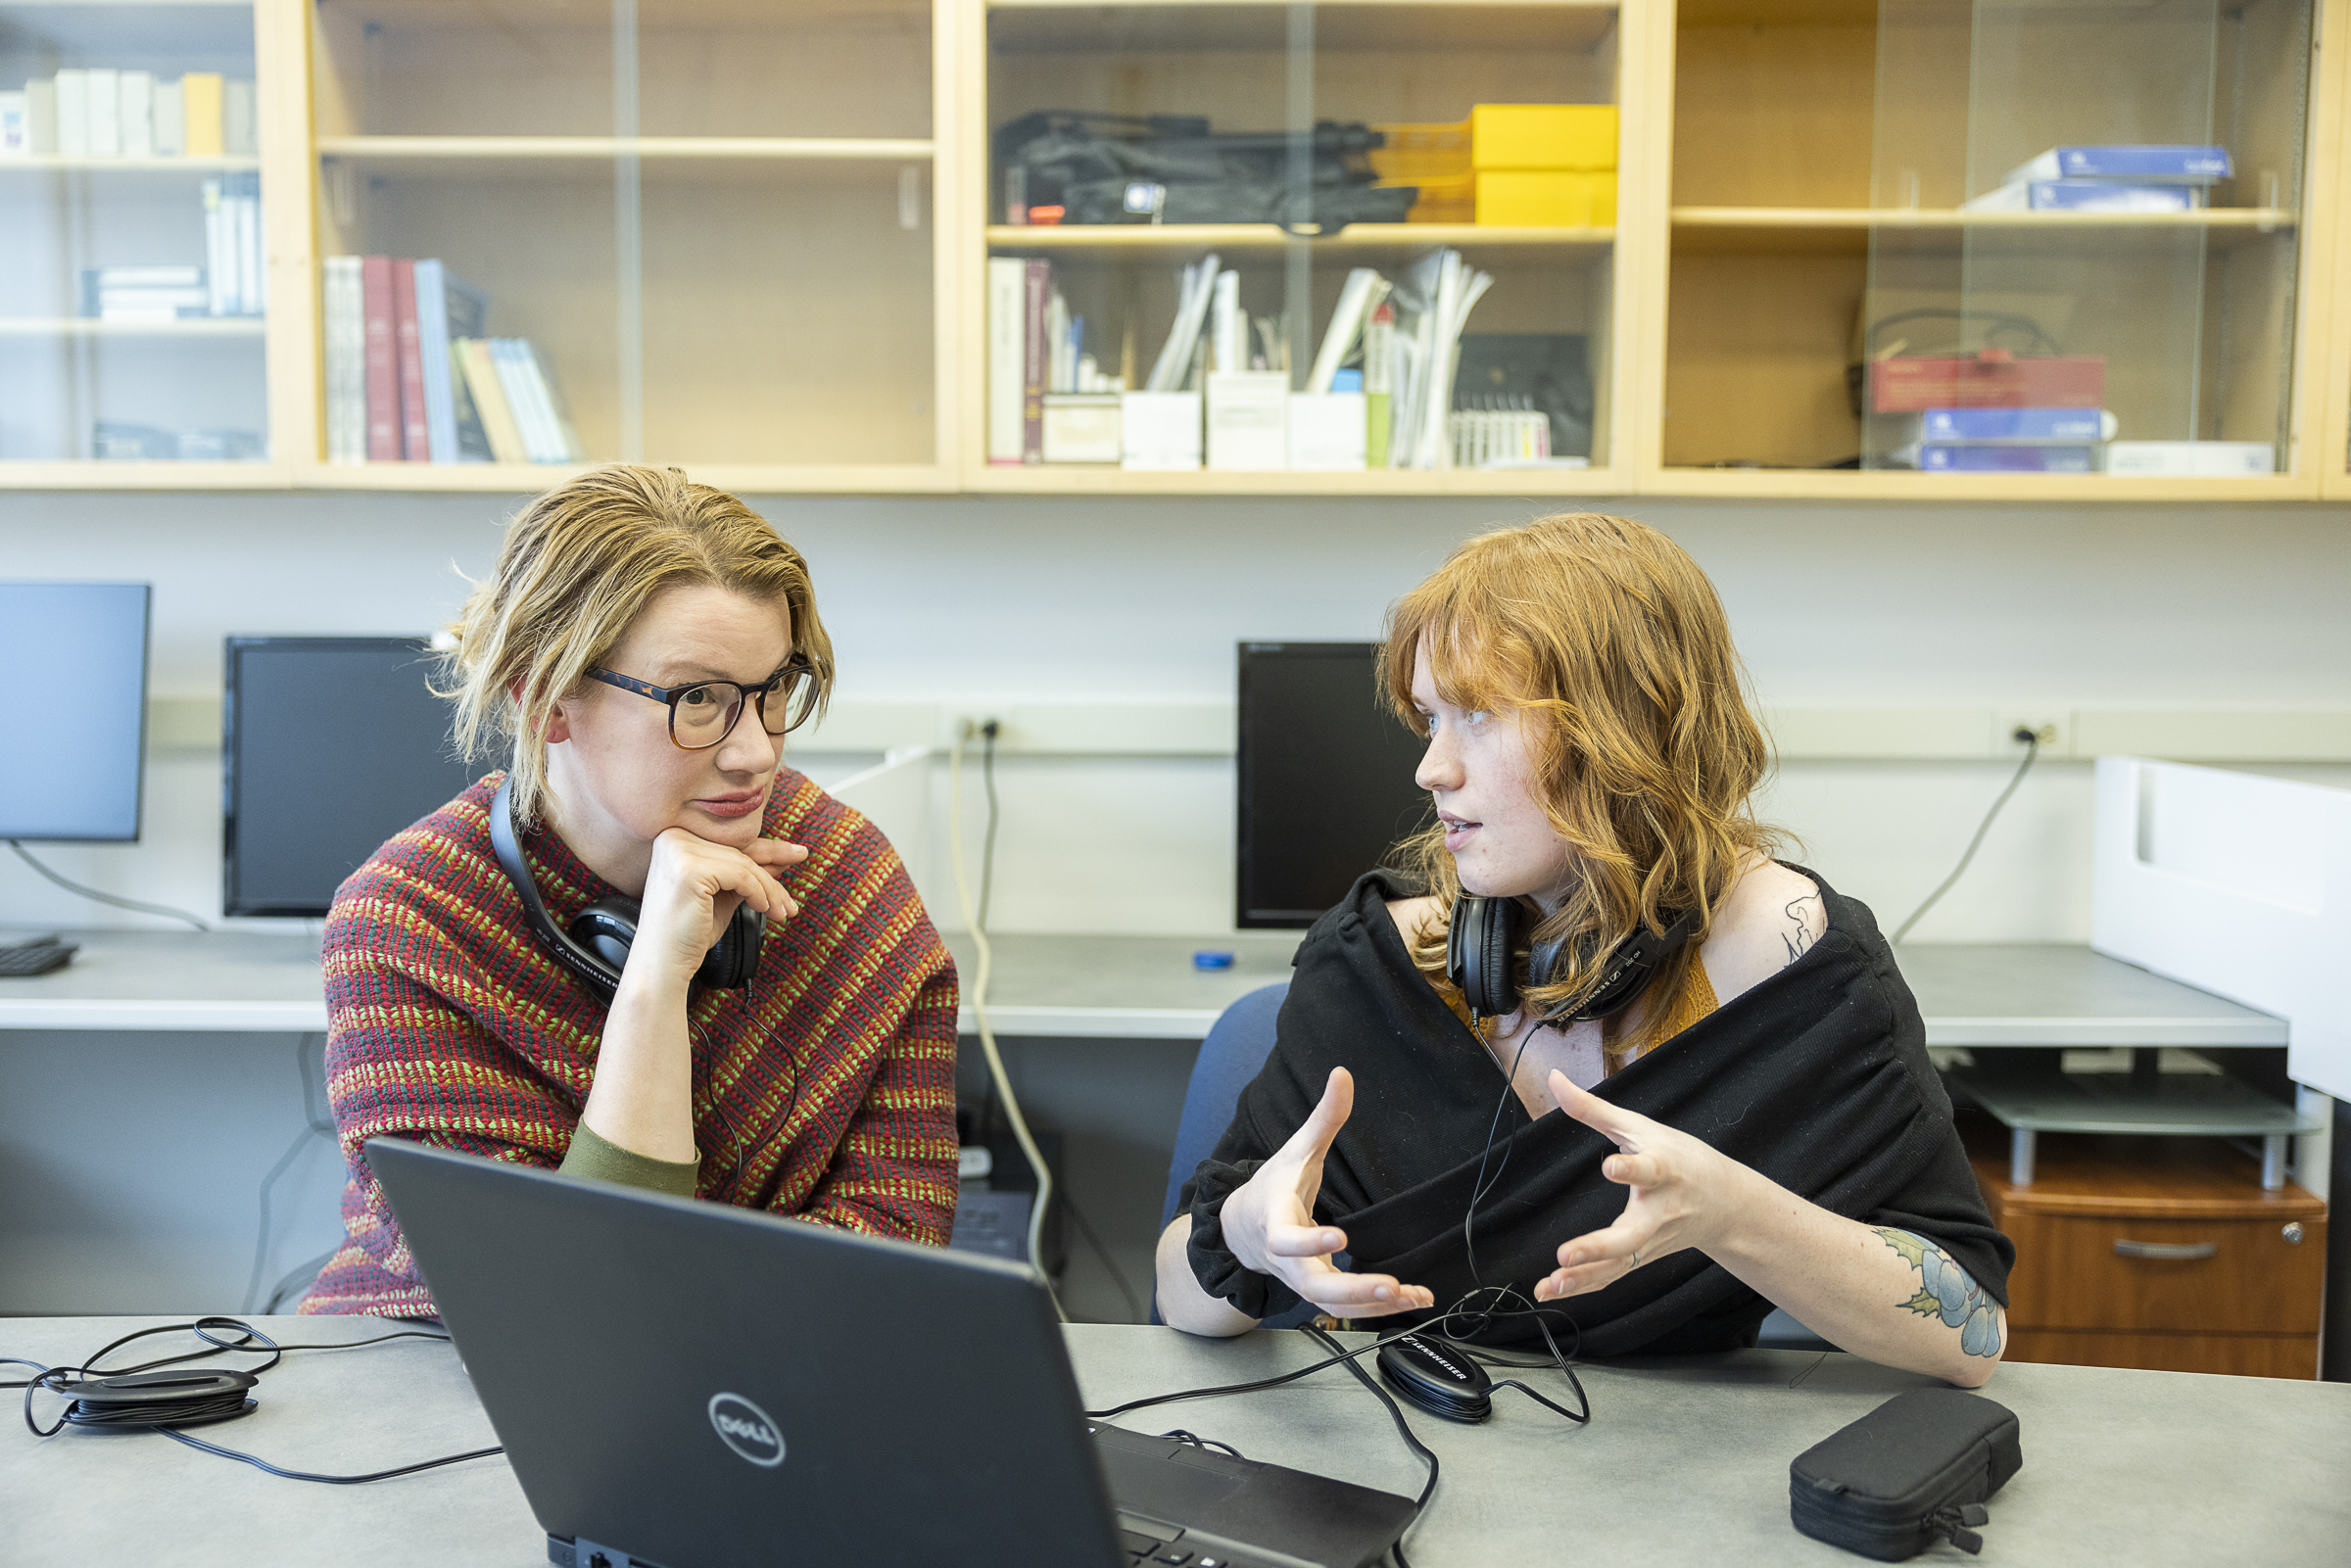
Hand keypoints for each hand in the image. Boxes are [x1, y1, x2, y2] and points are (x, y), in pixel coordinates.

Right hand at [628, 828, 804, 980]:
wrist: (664, 963)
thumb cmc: (690, 933)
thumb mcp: (725, 896)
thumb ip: (748, 874)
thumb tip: (782, 857)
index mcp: (675, 839)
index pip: (731, 844)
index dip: (769, 852)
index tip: (798, 854)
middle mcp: (673, 838)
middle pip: (739, 853)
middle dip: (773, 876)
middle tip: (794, 896)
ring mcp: (679, 851)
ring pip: (744, 864)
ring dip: (770, 890)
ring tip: (782, 912)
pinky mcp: (690, 868)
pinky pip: (741, 875)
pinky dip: (759, 894)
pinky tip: (763, 910)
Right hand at [1218, 1067, 1435, 1319]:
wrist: (1241, 1229)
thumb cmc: (1272, 1188)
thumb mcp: (1296, 1150)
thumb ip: (1324, 1117)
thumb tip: (1342, 1073)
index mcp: (1275, 1220)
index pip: (1285, 1239)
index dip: (1308, 1243)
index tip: (1340, 1238)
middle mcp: (1286, 1259)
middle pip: (1313, 1286)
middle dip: (1352, 1290)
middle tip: (1390, 1284)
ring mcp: (1301, 1279)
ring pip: (1333, 1304)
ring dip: (1374, 1304)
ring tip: (1412, 1295)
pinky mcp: (1318, 1291)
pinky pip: (1347, 1307)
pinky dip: (1379, 1307)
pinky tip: (1413, 1299)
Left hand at [1531, 1069, 1756, 1301]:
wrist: (1726, 1203)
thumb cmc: (1681, 1157)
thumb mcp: (1641, 1127)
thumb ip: (1594, 1108)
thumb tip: (1554, 1078)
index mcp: (1664, 1171)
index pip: (1650, 1169)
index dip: (1632, 1168)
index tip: (1611, 1167)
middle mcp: (1660, 1212)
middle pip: (1632, 1236)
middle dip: (1599, 1248)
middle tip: (1565, 1254)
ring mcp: (1653, 1241)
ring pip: (1619, 1265)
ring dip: (1583, 1277)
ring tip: (1551, 1283)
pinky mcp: (1643, 1257)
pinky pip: (1612, 1276)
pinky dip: (1583, 1286)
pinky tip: (1551, 1291)